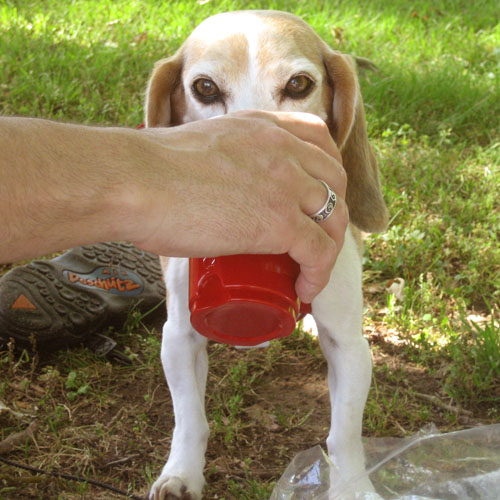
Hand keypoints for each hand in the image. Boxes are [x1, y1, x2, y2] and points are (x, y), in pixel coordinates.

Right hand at [132, 111, 348, 302]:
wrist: (134, 182)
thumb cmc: (150, 170)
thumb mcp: (202, 146)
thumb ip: (220, 159)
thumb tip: (211, 188)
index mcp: (263, 127)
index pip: (319, 138)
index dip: (326, 170)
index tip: (315, 195)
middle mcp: (282, 149)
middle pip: (335, 180)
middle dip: (333, 210)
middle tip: (315, 236)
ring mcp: (284, 185)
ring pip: (334, 217)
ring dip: (330, 247)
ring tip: (311, 268)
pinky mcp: (278, 222)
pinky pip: (319, 251)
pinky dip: (319, 274)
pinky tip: (305, 289)